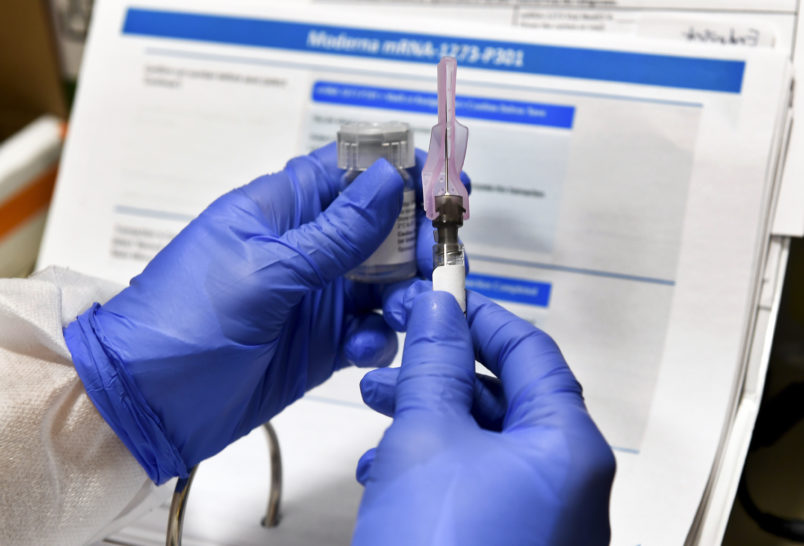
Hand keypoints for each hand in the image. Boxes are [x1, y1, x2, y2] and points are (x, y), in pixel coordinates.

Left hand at [63, 144, 445, 482]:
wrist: (149, 403)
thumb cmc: (186, 321)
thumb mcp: (265, 270)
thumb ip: (335, 232)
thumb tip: (390, 179)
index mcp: (280, 210)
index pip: (349, 170)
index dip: (399, 170)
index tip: (444, 185)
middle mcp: (304, 248)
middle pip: (381, 227)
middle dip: (415, 242)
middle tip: (434, 262)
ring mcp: (316, 296)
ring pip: (385, 281)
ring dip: (406, 293)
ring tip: (404, 312)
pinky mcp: (323, 341)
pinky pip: (372, 330)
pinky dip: (380, 337)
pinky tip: (364, 350)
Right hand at [354, 287, 615, 544]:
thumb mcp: (427, 437)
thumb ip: (435, 365)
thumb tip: (438, 308)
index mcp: (566, 447)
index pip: (532, 353)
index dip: (482, 317)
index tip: (439, 299)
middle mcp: (566, 484)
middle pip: (506, 399)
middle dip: (442, 371)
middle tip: (395, 351)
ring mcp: (540, 522)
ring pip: (482, 444)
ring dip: (428, 418)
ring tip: (376, 405)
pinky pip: (474, 488)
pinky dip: (431, 467)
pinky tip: (382, 471)